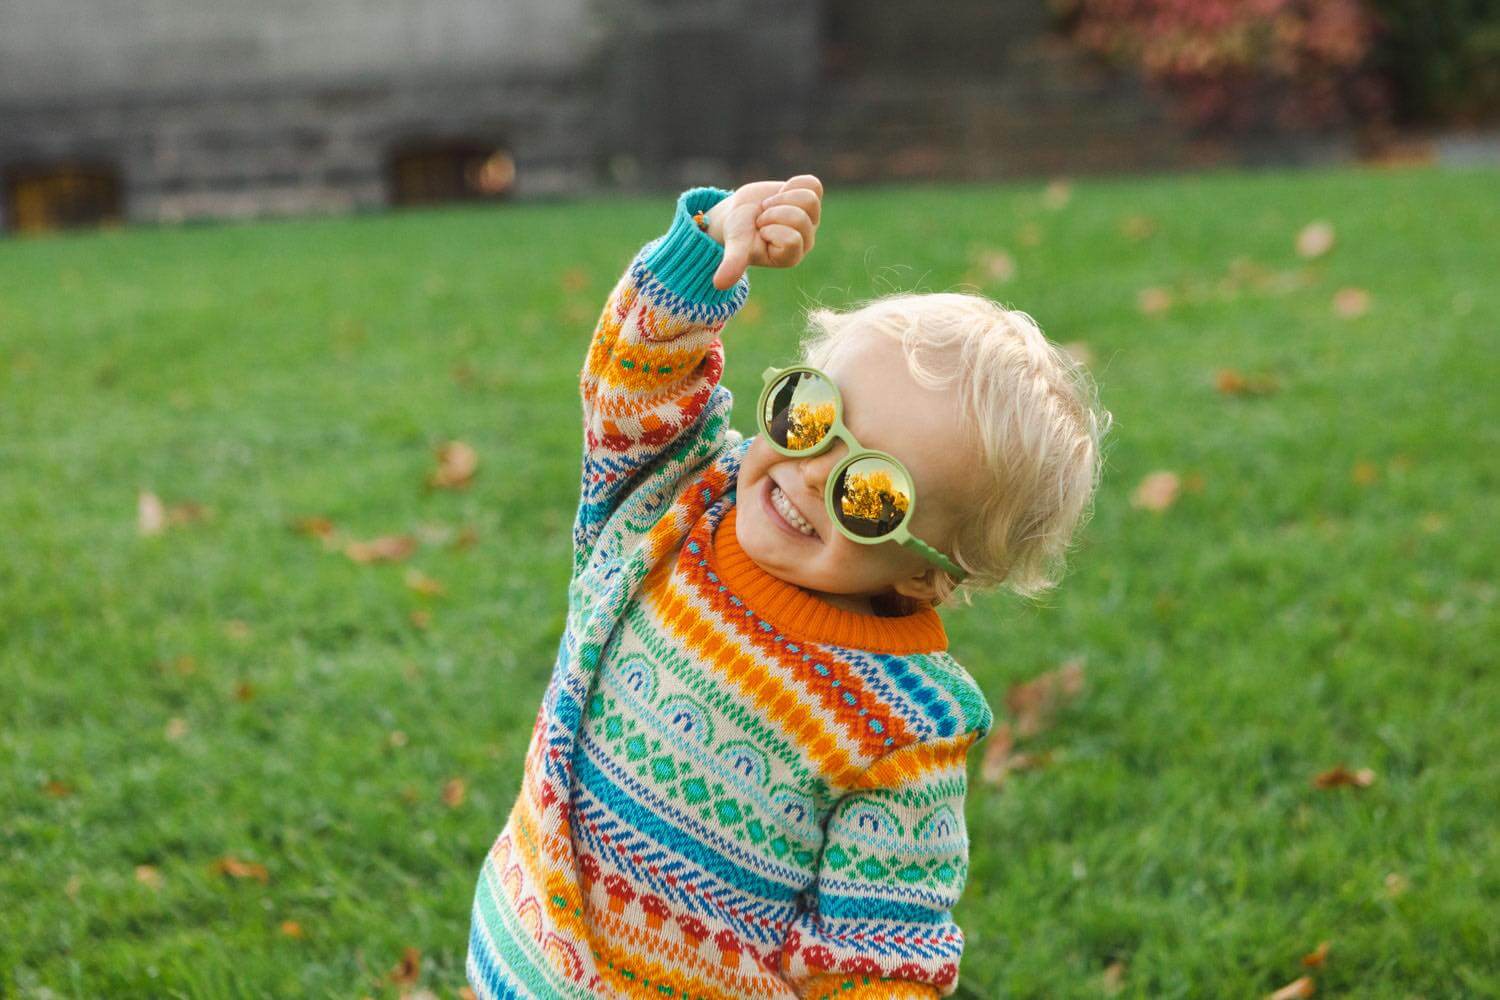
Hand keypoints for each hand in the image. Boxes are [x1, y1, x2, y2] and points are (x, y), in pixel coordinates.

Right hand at [705, 175, 822, 289]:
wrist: (740, 212)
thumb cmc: (739, 233)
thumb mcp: (736, 246)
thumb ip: (733, 264)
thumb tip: (718, 284)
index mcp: (790, 256)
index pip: (791, 239)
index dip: (770, 228)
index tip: (759, 232)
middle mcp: (806, 240)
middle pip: (800, 217)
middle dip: (773, 212)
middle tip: (762, 219)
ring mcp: (811, 220)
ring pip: (809, 199)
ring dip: (781, 198)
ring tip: (770, 207)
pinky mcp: (811, 200)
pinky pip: (812, 184)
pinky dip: (792, 184)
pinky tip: (781, 194)